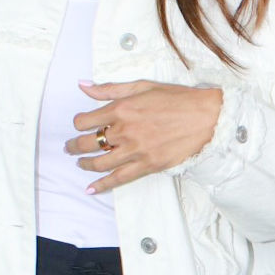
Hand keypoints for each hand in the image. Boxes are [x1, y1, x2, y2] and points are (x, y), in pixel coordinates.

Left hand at [66, 80, 222, 192]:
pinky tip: (91, 188)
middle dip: (73, 146)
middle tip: (69, 148)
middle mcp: (125, 130)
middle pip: (87, 143)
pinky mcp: (147, 165)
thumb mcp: (142, 86)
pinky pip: (118, 179)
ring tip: (80, 164)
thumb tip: (83, 86)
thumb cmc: (177, 98)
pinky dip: (102, 185)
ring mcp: (135, 150)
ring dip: (85, 164)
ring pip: (99, 163)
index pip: (85, 120)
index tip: (79, 125)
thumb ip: (110, 88)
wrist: (206, 116)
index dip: (78, 124)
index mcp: (122, 108)